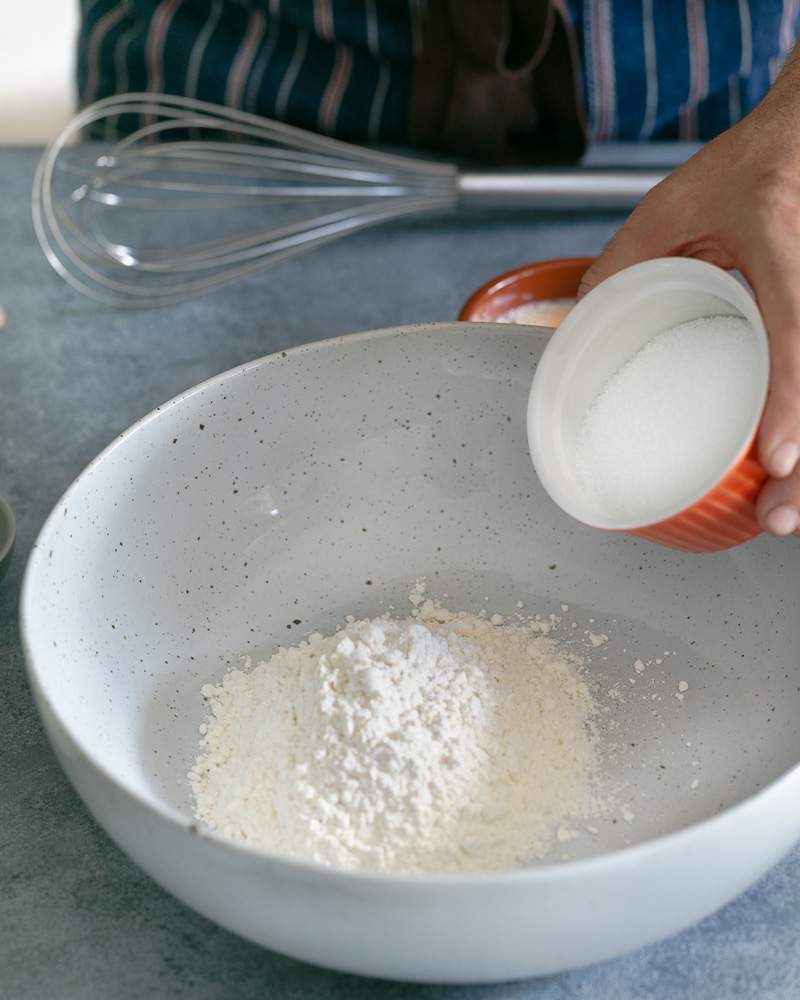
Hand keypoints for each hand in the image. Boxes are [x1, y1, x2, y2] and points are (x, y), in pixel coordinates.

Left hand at [578, 50, 799, 536]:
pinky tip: (791, 468)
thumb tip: (581, 316)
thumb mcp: (678, 201)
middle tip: (775, 517)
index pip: (798, 335)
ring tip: (782, 510)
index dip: (790, 402)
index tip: (778, 459)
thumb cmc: (754, 160)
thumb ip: (627, 255)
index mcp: (786, 249)